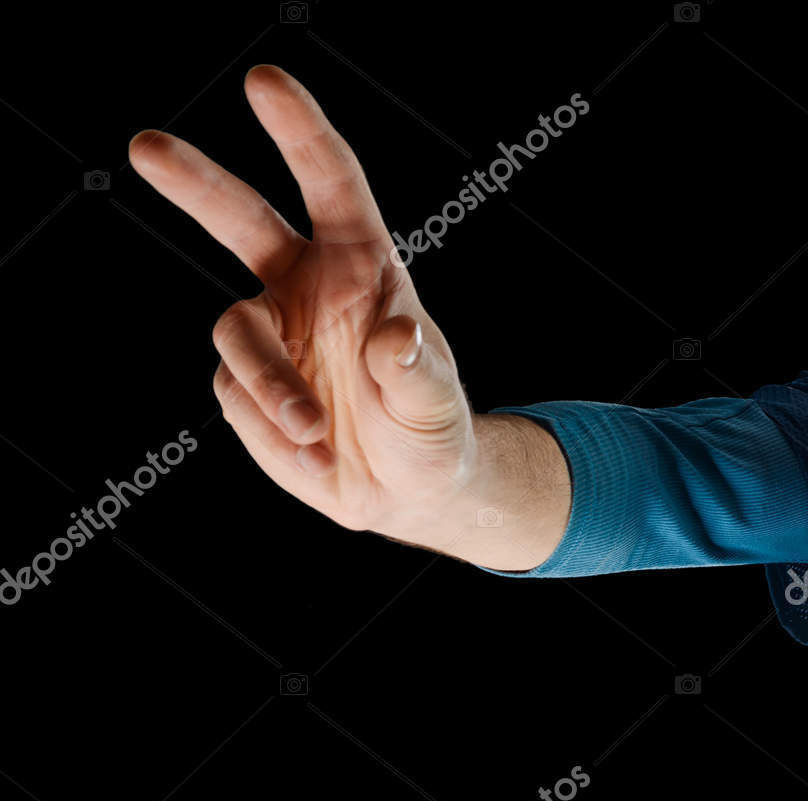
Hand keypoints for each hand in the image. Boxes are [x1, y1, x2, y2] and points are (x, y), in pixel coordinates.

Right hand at [129, 65, 477, 542]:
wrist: (404, 488)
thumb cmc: (431, 429)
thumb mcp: (437, 405)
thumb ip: (416, 372)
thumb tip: (394, 337)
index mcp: (361, 263)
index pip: (330, 182)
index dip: (299, 131)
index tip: (265, 81)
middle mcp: (305, 284)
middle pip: (241, 218)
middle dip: (195, 182)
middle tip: (146, 146)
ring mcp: (271, 332)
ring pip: (237, 334)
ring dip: (271, 384)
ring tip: (314, 429)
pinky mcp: (244, 384)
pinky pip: (239, 395)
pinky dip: (273, 428)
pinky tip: (315, 451)